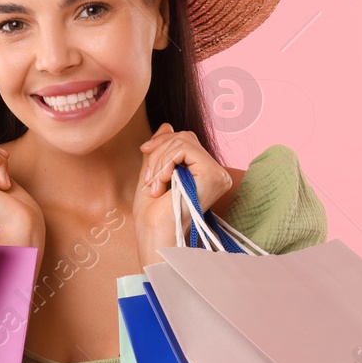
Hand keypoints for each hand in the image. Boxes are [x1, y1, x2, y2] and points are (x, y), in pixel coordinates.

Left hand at [132, 123, 232, 264]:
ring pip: (183, 142)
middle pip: (185, 137)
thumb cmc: (153, 215)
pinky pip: (185, 150)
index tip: (145, 151)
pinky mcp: (212, 175)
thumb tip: (167, 125)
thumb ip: (161, 151)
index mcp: (204, 174)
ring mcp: (217, 174)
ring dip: (159, 161)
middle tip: (149, 179)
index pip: (186, 140)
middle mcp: (216, 174)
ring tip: (154, 185)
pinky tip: (161, 183)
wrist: (155, 236)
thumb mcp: (153, 173)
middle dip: (159, 152)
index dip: (162, 141)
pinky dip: (166, 162)